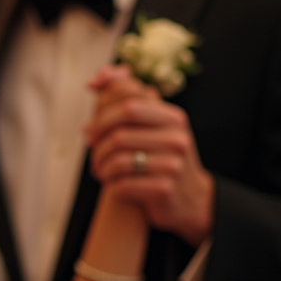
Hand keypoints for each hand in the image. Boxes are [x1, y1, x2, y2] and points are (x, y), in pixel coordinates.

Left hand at [86, 65, 214, 246]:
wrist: (191, 200)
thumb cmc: (162, 157)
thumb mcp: (152, 125)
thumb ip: (126, 98)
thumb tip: (95, 80)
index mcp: (173, 117)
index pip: (129, 98)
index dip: (101, 109)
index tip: (89, 128)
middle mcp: (176, 137)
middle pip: (120, 128)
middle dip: (98, 140)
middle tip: (91, 149)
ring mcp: (173, 164)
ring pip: (118, 158)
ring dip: (101, 166)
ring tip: (100, 170)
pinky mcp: (165, 189)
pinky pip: (122, 183)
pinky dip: (110, 184)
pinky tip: (113, 184)